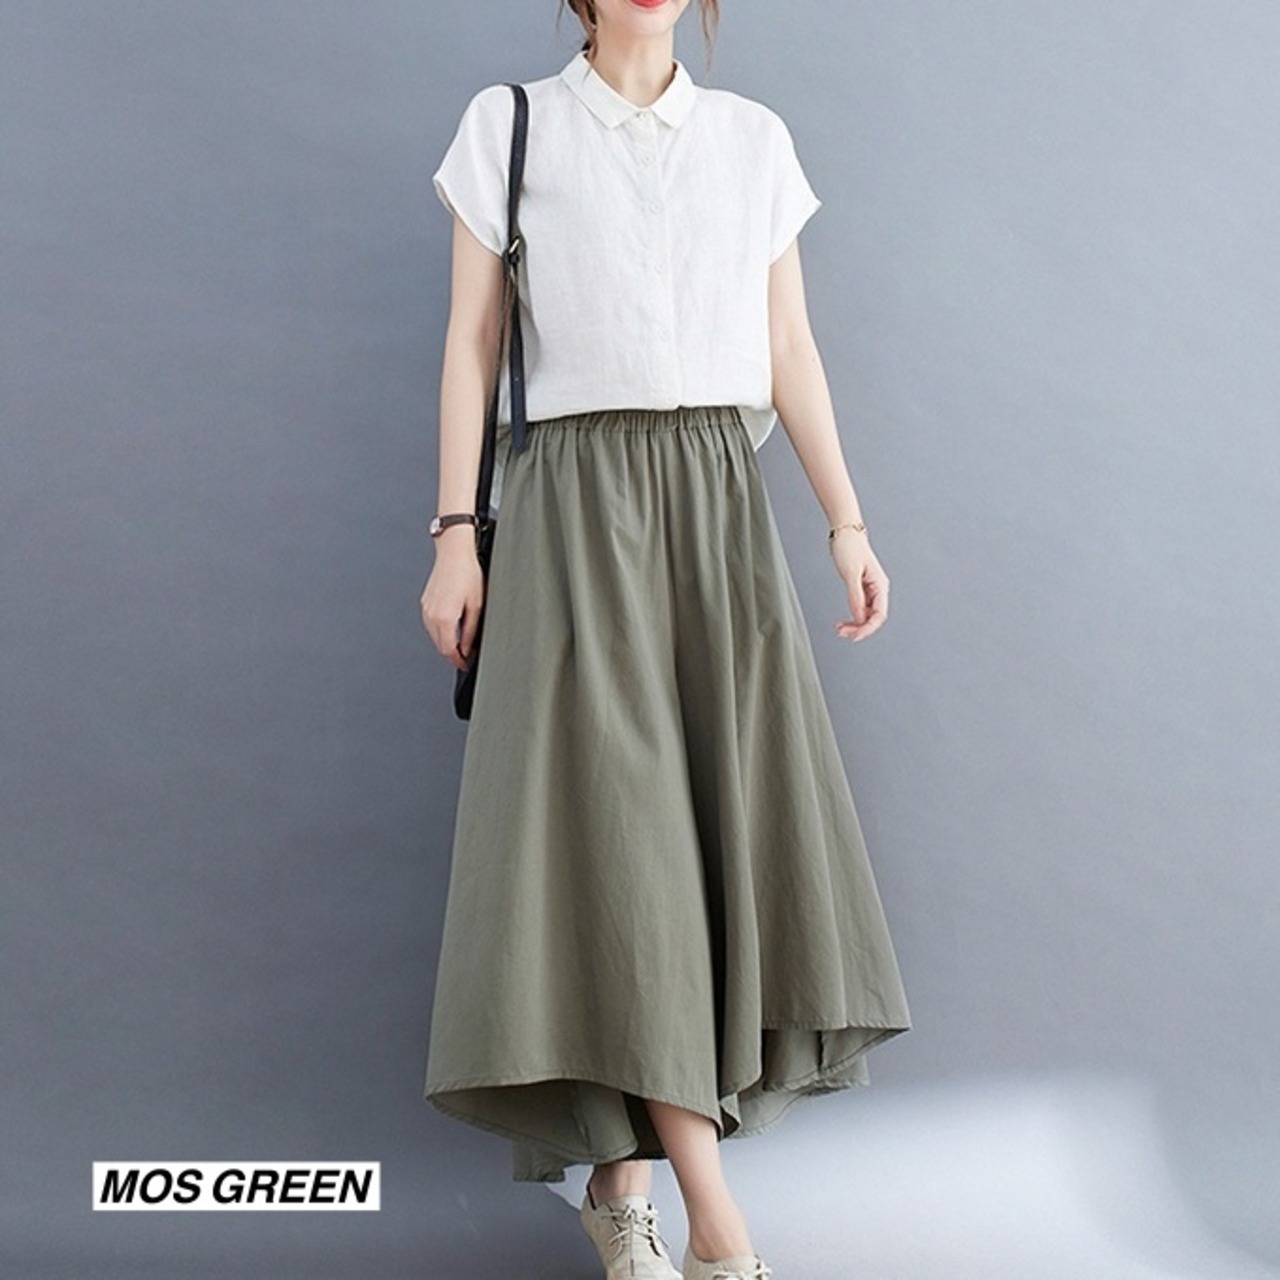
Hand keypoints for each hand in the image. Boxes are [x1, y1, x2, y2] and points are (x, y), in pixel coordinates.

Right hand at [420, 532, 483, 671]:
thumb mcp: (477, 606)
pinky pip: (431, 625)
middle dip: (453, 654)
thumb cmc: (467, 573)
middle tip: (466, 657)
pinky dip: (441, 632)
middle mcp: (431, 615)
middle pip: (440, 646)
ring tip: (462, 645)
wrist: (454, 553)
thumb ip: (471, 631)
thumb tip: (468, 648)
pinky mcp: (425, 603)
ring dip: (446, 643)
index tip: (466, 664)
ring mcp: (426, 609)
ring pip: (434, 636)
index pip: (448, 650)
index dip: (458, 661)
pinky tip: (452, 629)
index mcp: (444, 618)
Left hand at [829, 531, 888, 641]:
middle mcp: (878, 589)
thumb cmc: (850, 547)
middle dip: (859, 628)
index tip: (854, 635)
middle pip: (873, 618)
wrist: (845, 532)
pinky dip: (851, 616)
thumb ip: (855, 596)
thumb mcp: (850, 573)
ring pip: (865, 615)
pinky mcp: (861, 588)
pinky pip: (859, 608)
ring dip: (854, 624)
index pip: (879, 615)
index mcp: (880, 585)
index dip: (867, 628)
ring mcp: (870, 589)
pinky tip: (843, 621)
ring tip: (840, 629)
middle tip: (842, 633)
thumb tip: (858, 617)